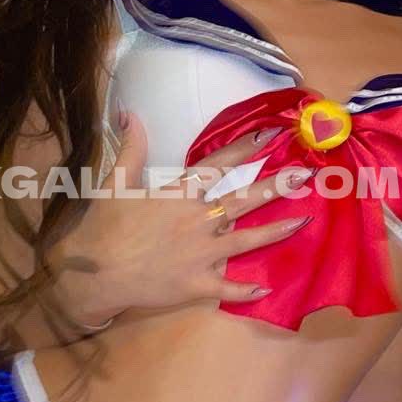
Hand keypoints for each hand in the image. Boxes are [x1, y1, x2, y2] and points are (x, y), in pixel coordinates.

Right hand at [55, 111, 313, 321]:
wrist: (94, 272)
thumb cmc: (105, 226)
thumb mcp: (115, 181)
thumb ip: (131, 147)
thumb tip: (130, 113)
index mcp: (180, 193)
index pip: (220, 164)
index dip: (247, 147)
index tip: (272, 134)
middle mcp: (198, 219)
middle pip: (245, 200)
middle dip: (278, 185)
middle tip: (306, 176)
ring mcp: (202, 253)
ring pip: (249, 239)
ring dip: (278, 230)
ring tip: (305, 221)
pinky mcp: (198, 283)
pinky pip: (230, 287)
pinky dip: (248, 289)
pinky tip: (267, 287)